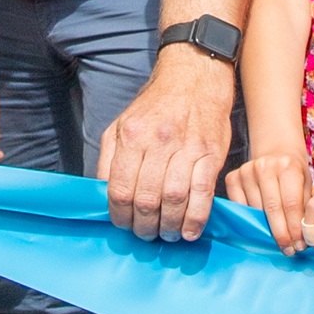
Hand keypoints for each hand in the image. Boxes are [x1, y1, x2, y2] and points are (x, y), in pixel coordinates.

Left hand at [101, 42, 235, 240]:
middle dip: (143, 226)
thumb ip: (108, 159)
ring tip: (166, 234)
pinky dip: (195, 218)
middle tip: (145, 233)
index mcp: (131, 136)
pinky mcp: (210, 154)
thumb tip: (102, 194)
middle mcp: (158, 142)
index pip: (119, 189)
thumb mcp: (121, 125)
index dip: (119, 215)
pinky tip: (189, 231)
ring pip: (174, 199)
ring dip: (169, 226)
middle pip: (146, 199)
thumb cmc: (156, 106)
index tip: (123, 224)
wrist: (195, 79)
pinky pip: (202, 193)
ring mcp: (187, 148)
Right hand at [220, 149, 313, 255]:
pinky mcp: (233, 177)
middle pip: (272, 209)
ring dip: (266, 230)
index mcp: (288, 166)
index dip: (294, 228)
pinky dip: (248, 220)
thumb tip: (306, 237)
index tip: (299, 245)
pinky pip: (238, 206)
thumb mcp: (306, 185)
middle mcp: (265, 166)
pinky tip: (258, 228)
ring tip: (277, 242)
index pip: (291, 204)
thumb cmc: (294, 174)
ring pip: (254, 210)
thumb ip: (305, 208)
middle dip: (281, 234)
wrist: (276, 152)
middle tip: (289, 250)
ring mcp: (246, 171)